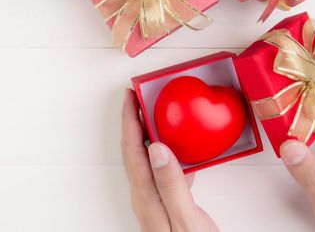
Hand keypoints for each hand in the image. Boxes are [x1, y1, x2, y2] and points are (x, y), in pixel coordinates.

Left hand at [121, 89, 218, 231]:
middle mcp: (145, 195)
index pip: (133, 149)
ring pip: (146, 158)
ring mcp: (154, 200)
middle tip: (139, 98)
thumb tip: (158, 148)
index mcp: (147, 195)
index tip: (129, 96)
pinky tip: (181, 150)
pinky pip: (162, 170)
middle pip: (134, 150)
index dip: (129, 120)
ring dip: (149, 134)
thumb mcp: (185, 218)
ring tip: (156, 115)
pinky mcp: (166, 204)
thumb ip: (172, 185)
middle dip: (134, 121)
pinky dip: (168, 152)